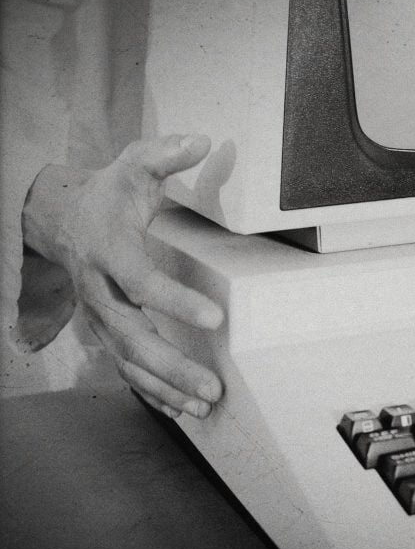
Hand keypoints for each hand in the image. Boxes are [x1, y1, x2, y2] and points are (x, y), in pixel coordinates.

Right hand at [22, 135, 223, 418]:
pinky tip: (181, 408)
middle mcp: (99, 290)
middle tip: (212, 385)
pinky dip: (152, 390)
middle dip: (172, 365)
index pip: (141, 282)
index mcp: (109, 250)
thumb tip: (201, 140)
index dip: (176, 302)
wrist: (62, 218)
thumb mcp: (133, 164)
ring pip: (129, 360)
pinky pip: (126, 367)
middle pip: (133, 336)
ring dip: (165, 386)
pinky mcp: (106, 330)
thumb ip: (164, 154)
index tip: (217, 318)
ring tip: (203, 404)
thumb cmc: (109, 194)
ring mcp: (100, 315)